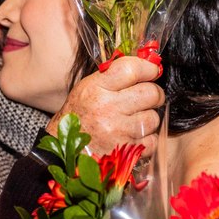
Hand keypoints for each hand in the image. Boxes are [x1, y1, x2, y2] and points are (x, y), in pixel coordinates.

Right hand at [48, 57, 163, 155]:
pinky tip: (133, 136)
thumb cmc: (79, 116)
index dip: (149, 68)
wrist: (63, 149)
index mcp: (95, 88)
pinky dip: (147, 139)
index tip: (152, 71)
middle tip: (148, 98)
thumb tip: (147, 66)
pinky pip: (151, 141)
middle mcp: (106, 108)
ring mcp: (116, 131)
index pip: (131, 69)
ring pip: (153, 118)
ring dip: (148, 119)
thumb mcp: (87, 88)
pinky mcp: (124, 152)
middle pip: (151, 93)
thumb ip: (113, 76)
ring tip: (134, 120)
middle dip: (154, 94)